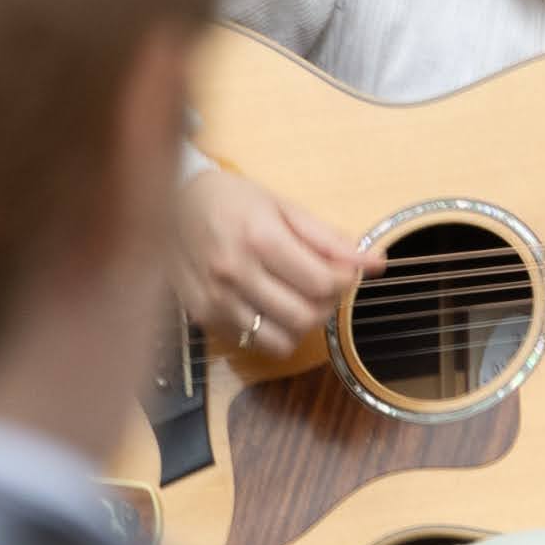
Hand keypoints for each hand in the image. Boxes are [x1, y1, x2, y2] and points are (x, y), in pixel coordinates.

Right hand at [177, 166, 376, 359]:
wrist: (168, 203)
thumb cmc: (232, 200)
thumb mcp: (284, 207)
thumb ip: (329, 239)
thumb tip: (376, 262)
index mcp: (259, 238)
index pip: (323, 283)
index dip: (345, 281)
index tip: (343, 270)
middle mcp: (234, 272)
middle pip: (306, 315)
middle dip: (326, 303)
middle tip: (322, 283)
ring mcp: (216, 299)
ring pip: (282, 339)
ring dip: (301, 323)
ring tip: (297, 297)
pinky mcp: (203, 317)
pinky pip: (255, 344)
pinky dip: (273, 331)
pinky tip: (269, 305)